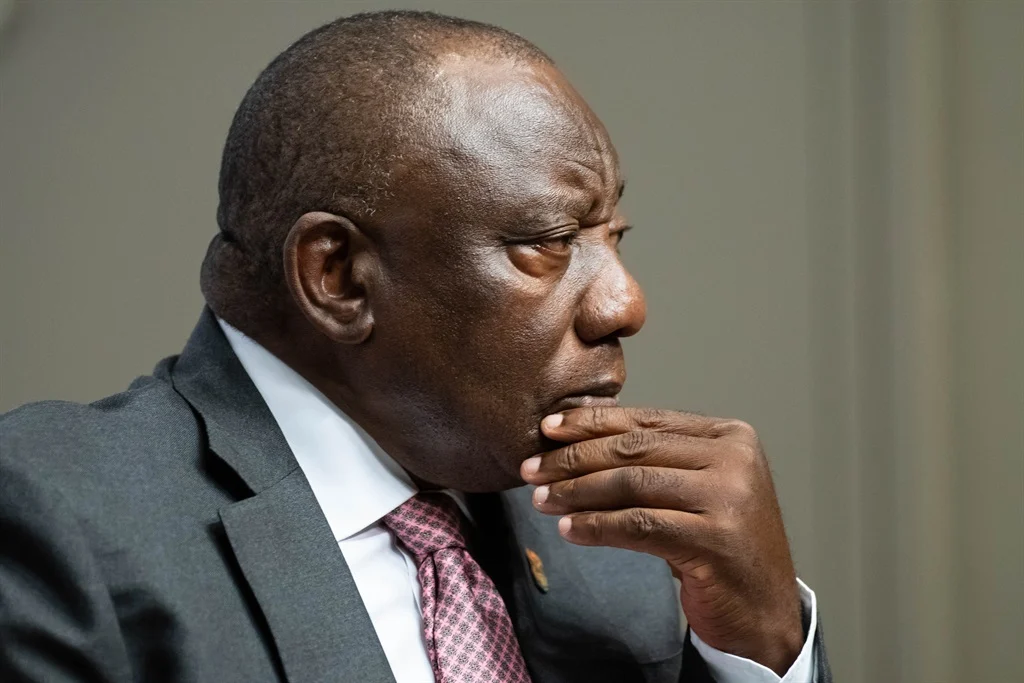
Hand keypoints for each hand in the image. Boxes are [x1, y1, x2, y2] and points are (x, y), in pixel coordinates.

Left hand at [520, 407, 802, 674]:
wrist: (764, 610)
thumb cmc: (720, 546)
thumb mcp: (695, 489)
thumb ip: (656, 460)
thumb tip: (577, 439)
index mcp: (729, 436)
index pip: (647, 420)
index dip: (592, 422)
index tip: (548, 428)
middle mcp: (733, 460)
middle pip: (635, 450)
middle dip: (574, 458)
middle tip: (532, 468)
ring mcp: (729, 499)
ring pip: (632, 485)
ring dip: (577, 492)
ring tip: (542, 501)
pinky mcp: (715, 540)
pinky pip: (639, 525)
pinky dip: (598, 526)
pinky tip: (571, 529)